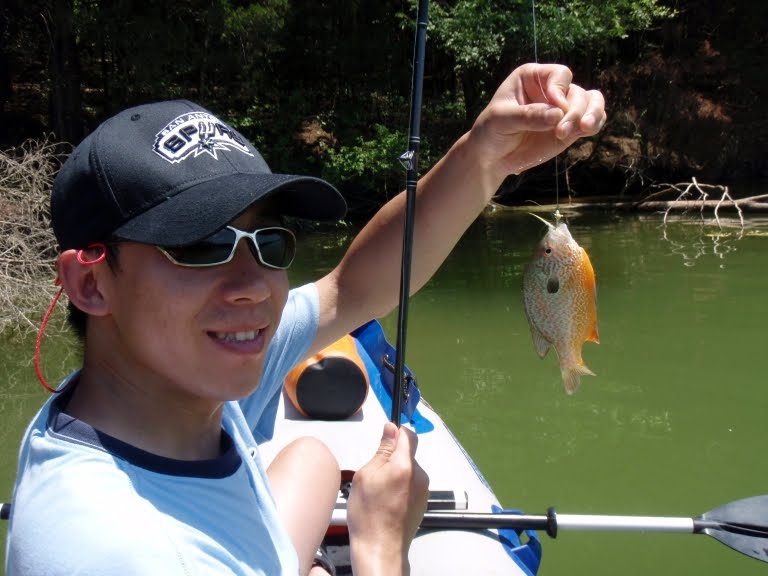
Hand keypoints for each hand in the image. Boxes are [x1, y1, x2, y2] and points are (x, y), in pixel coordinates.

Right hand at [347, 422, 428, 575]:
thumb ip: (382, 450)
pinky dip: (400, 488)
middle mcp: (419, 476)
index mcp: (405, 465)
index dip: (396, 432)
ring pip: (408, 470)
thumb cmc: (369, 516)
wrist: (380, 549)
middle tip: (374, 474)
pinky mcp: (422, 502)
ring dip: (395, 474)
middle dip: (392, 458)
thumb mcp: (366, 475)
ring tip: (378, 492)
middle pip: (408, 454)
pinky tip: (386, 502)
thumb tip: (390, 429)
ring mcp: (423, 490)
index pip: (408, 434)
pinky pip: (411, 485)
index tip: (386, 437)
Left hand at [468, 63, 605, 178]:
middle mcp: (551, 89)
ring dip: (591, 115)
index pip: (559, 75)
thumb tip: (558, 114)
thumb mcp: (502, 120)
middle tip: (561, 132)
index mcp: (532, 77)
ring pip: (591, 102)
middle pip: (577, 92)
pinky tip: (587, 131)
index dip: (560, 91)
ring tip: (583, 130)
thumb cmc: (491, 131)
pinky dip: (594, 124)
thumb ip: (528, 116)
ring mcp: (563, 108)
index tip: (555, 109)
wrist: (492, 157)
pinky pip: (592, 120)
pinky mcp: (570, 127)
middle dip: (574, 111)